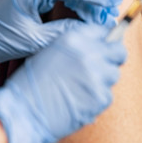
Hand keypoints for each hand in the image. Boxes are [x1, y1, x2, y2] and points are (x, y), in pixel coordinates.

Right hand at [0, 22, 126, 142]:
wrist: (23, 111)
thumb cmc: (31, 84)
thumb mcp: (49, 52)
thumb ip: (74, 47)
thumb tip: (97, 48)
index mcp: (74, 39)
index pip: (103, 32)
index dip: (104, 41)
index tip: (104, 48)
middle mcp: (89, 54)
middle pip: (118, 52)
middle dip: (113, 58)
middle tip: (102, 67)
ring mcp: (97, 76)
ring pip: (113, 75)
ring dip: (103, 80)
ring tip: (82, 88)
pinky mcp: (100, 98)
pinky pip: (107, 95)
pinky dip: (96, 99)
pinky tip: (79, 101)